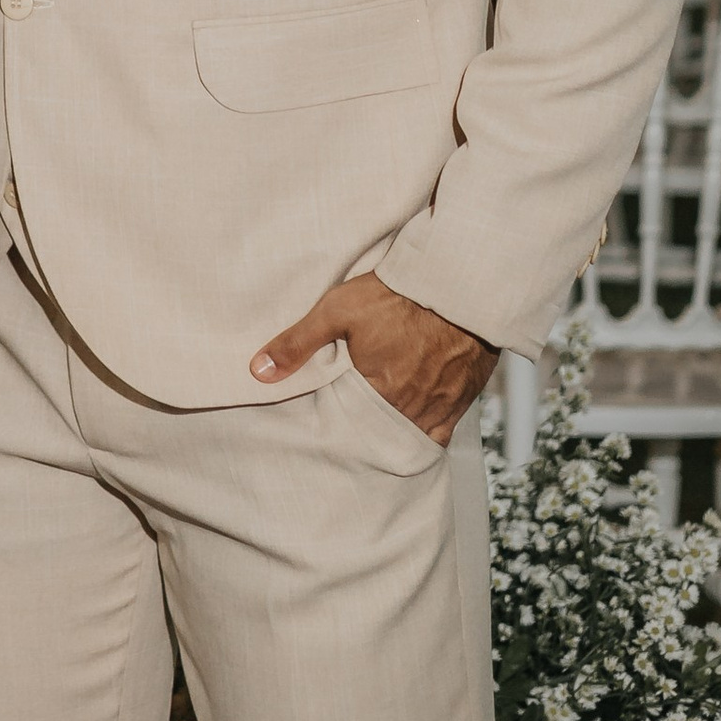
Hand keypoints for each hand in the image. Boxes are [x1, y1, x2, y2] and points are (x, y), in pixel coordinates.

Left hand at [251, 271, 498, 445]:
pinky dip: (423, 435)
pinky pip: (440, 433)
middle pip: (378, 436)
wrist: (456, 284)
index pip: (347, 427)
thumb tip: (259, 371)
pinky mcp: (461, 399)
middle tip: (347, 429)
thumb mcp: (336, 311)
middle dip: (362, 434)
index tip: (324, 426)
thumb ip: (298, 343)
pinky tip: (409, 427)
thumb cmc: (396, 295)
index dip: (335, 426)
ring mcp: (439, 407)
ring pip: (409, 436)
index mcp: (376, 393)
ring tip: (373, 428)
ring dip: (391, 435)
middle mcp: (409, 409)